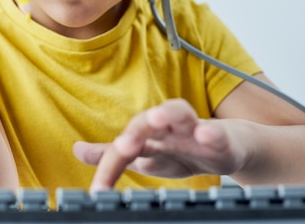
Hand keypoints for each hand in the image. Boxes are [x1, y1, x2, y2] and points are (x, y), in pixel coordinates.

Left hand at [72, 99, 250, 191]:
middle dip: (134, 131)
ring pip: (180, 114)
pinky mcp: (221, 139)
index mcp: (148, 135)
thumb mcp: (145, 156)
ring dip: (167, 114)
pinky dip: (211, 132)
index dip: (108, 167)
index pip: (122, 148)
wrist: (228, 146)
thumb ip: (111, 155)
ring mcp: (194, 130)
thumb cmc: (181, 149)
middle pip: (146, 121)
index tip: (98, 192)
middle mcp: (167, 128)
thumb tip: (76, 150)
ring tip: (157, 118)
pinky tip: (205, 134)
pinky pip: (217, 133)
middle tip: (123, 144)